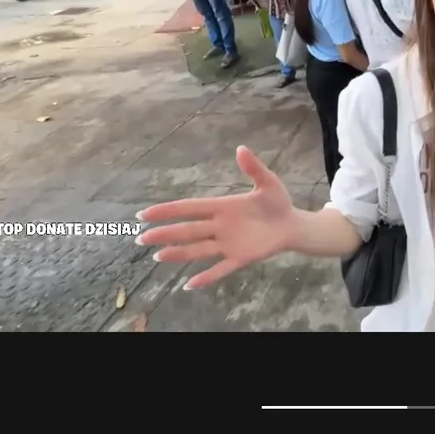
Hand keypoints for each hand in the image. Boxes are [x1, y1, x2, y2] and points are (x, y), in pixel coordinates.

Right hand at [135, 146, 299, 289]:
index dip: (167, 210)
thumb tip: (241, 148)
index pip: (190, 208)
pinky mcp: (241, 258)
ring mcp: (228, 243)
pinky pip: (221, 269)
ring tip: (158, 256)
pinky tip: (189, 285)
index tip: (144, 214)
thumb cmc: (277, 203)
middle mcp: (220, 226)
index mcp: (222, 207)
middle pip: (188, 230)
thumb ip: (254, 168)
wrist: (293, 224)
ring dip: (179, 253)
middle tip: (141, 238)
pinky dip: (207, 277)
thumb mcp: (267, 183)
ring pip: (199, 249)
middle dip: (165, 233)